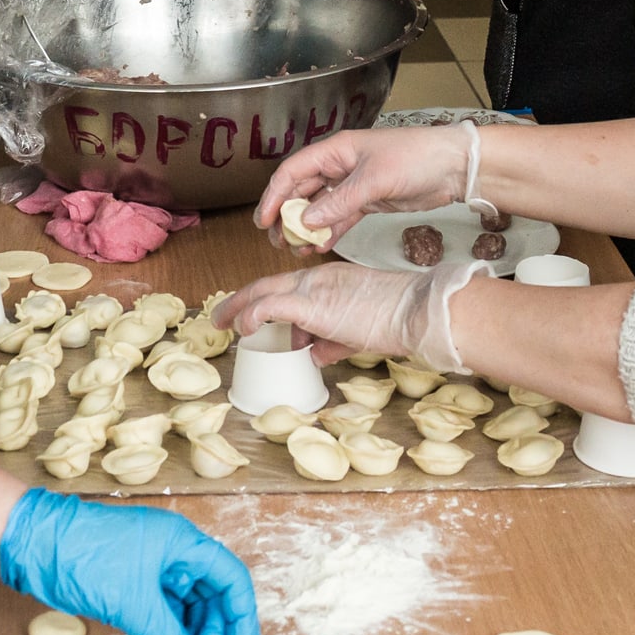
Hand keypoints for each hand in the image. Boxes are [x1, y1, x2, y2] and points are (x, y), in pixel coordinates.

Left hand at [0, 487, 259, 634]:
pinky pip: (162, 608)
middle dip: (214, 633)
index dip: (241, 618)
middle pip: (211, 594)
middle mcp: (172, 550)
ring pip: (187, 604)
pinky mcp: (130, 579)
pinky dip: (169, 632)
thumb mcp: (133, 604)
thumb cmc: (84, 557)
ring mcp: (151, 564)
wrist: (31, 543)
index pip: (230, 578)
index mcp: (182, 542)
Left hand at [216, 258, 480, 371]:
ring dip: (238, 308)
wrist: (413, 310)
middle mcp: (316, 278)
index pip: (288, 288)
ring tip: (221, 323)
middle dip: (241, 301)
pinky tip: (243, 327)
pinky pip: (269, 306)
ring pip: (262, 292)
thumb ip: (332, 342)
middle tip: (222, 316)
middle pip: (266, 285)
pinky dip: (252, 315)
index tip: (253, 321)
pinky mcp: (311, 303)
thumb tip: (313, 355)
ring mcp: (313, 288)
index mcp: (329, 280)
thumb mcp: (358, 332)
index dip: (265, 304)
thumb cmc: (395, 320)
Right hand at [253, 125, 471, 247]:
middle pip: (302, 190)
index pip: (293, 171)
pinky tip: (319, 248)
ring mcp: (354, 185)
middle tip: (276, 241)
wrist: (454, 167)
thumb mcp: (375, 180)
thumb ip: (340, 202)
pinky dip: (329, 233)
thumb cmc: (416, 158)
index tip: (263, 220)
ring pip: (320, 207)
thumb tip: (307, 221)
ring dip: (306, 228)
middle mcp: (340, 166)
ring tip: (295, 250)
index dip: (275, 195)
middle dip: (287, 215)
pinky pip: (341, 218)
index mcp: (336, 150)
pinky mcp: (368, 202)